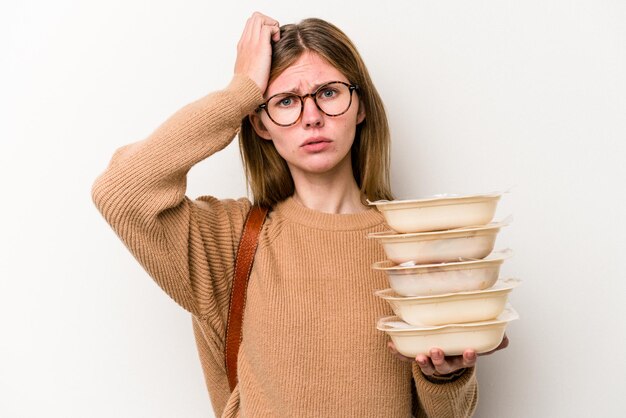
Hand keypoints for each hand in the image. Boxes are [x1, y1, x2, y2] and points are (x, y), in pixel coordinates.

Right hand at [234, 12, 279, 92]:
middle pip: (254, 17)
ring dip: (271, 24)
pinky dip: (275, 31)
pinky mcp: (260, 47)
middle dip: (267, 22)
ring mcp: (251, 43)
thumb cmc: (247, 85)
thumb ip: (252, 60)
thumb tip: (261, 61)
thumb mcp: (247, 69)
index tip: (268, 38)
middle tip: (273, 36)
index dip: (262, 26)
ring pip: (260, 18)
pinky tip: (276, 42)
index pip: (250, 25)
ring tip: (275, 39)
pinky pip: (268, 27)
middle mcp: (245, 41)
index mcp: (242, 46)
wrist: (244, 90)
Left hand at [386, 334, 508, 376]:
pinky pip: (406, 357)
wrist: (444, 358)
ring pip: (427, 366)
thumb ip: (490, 342)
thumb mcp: (476, 343)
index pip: (466, 359)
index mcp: (460, 358)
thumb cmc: (459, 346)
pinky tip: (391, 345)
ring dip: (422, 361)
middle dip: (440, 360)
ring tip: (419, 354)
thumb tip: (505, 339)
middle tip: (436, 350)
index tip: (470, 351)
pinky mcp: (416, 358)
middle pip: (443, 366)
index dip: (468, 357)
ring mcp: (431, 363)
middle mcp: (446, 363)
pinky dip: (398, 353)